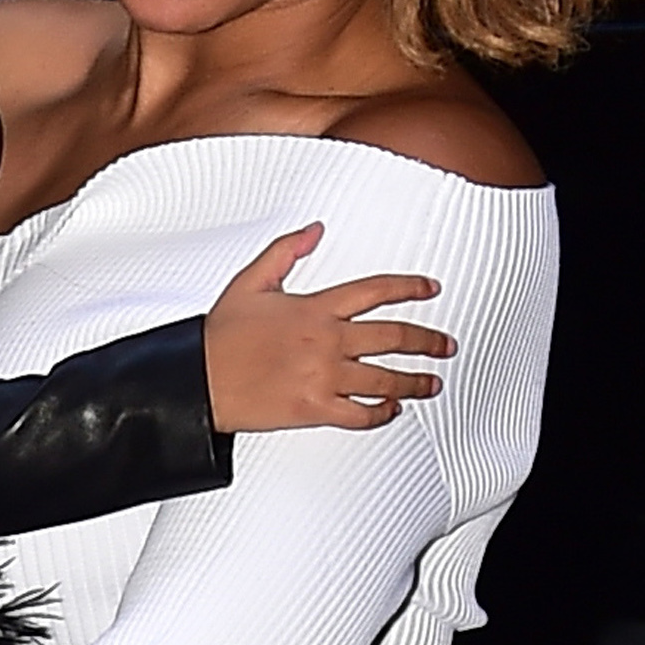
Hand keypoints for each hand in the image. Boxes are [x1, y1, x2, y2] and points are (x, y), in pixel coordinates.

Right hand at [202, 223, 452, 432]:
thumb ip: (286, 251)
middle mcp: (326, 342)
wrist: (200, 379)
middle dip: (428, 341)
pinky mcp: (315, 409)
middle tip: (444, 345)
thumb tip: (314, 229)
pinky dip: (382, 414)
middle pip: (393, 338)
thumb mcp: (251, 281)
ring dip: (415, 382)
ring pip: (385, 380)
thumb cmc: (222, 335)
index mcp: (314, 308)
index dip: (409, 287)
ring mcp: (323, 378)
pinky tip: (391, 411)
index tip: (430, 288)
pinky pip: (361, 415)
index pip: (376, 291)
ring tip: (431, 383)